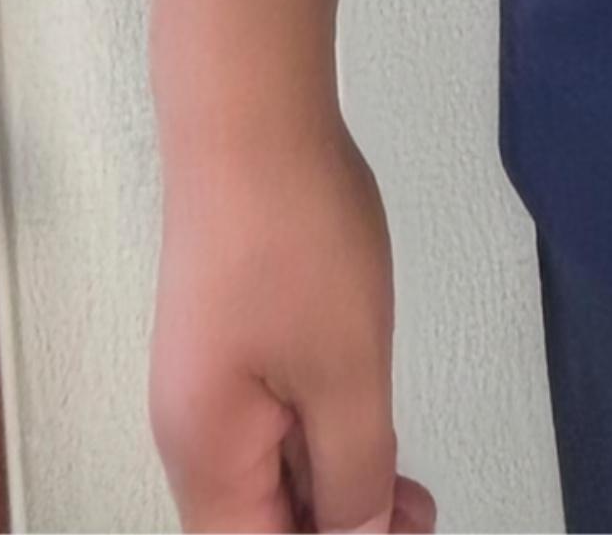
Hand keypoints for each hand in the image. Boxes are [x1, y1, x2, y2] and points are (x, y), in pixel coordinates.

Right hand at [150, 114, 441, 531]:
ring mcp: (210, 385)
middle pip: (258, 525)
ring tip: (411, 499)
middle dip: (336, 531)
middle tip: (416, 521)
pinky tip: (372, 435)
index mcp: (208, 459)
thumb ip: (354, 472)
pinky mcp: (233, 341)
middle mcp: (195, 435)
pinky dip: (323, 446)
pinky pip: (274, 426)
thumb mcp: (345, 372)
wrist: (248, 118)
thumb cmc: (294, 241)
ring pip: (269, 480)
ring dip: (336, 496)